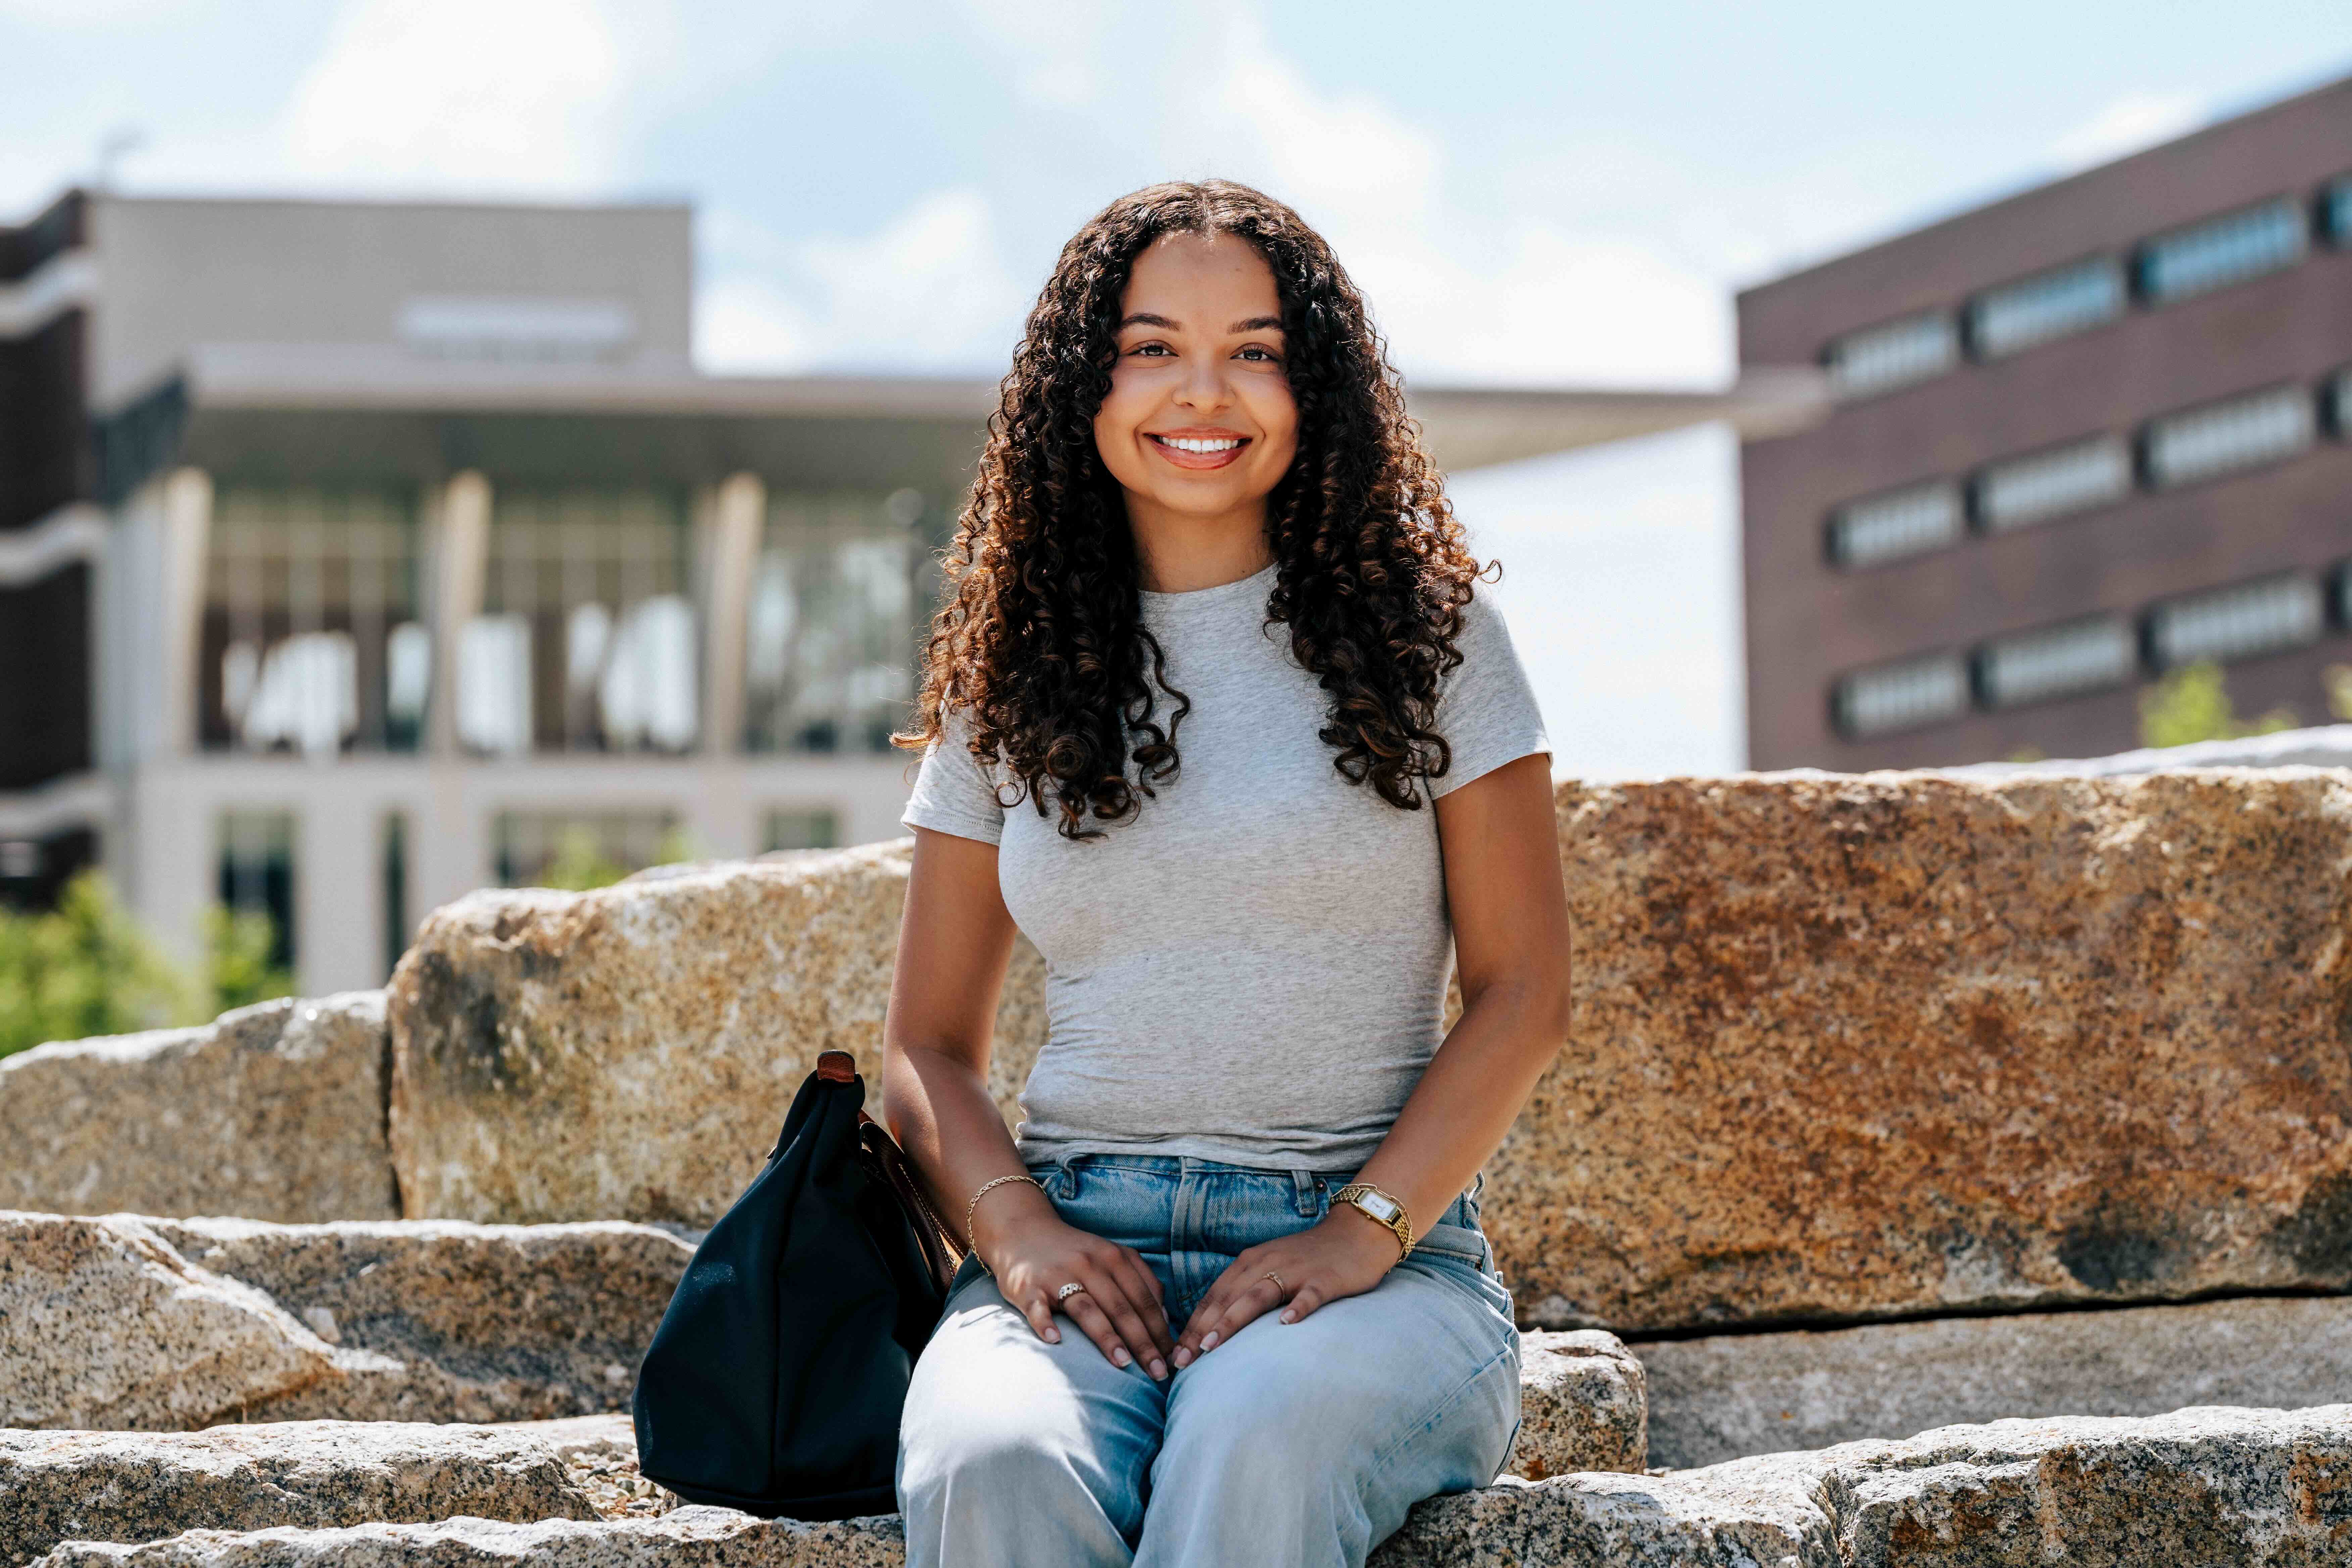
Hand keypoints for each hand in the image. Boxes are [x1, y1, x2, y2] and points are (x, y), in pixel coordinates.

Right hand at [979, 1192, 1174, 1380]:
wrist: (1023, 1232)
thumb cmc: (1076, 1253)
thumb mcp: (1112, 1256)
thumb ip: (1141, 1280)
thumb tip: (1164, 1318)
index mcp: (1113, 1258)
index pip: (1144, 1299)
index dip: (1161, 1330)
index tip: (1172, 1358)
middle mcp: (1089, 1264)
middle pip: (1122, 1308)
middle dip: (1143, 1343)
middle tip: (1158, 1373)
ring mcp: (1058, 1275)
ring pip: (1088, 1309)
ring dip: (1107, 1337)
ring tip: (1123, 1364)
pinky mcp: (1029, 1287)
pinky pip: (1038, 1307)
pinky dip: (1045, 1323)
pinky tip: (1054, 1340)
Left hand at [1171, 1206, 1399, 1367]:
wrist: (1356, 1232)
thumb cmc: (1309, 1257)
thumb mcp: (1270, 1268)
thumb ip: (1246, 1290)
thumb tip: (1215, 1326)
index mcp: (1250, 1262)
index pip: (1213, 1297)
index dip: (1191, 1325)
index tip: (1173, 1354)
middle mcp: (1266, 1264)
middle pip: (1226, 1299)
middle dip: (1200, 1330)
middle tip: (1180, 1361)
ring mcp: (1295, 1271)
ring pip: (1257, 1296)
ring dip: (1231, 1321)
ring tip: (1210, 1346)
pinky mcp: (1324, 1279)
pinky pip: (1308, 1295)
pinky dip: (1297, 1308)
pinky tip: (1286, 1324)